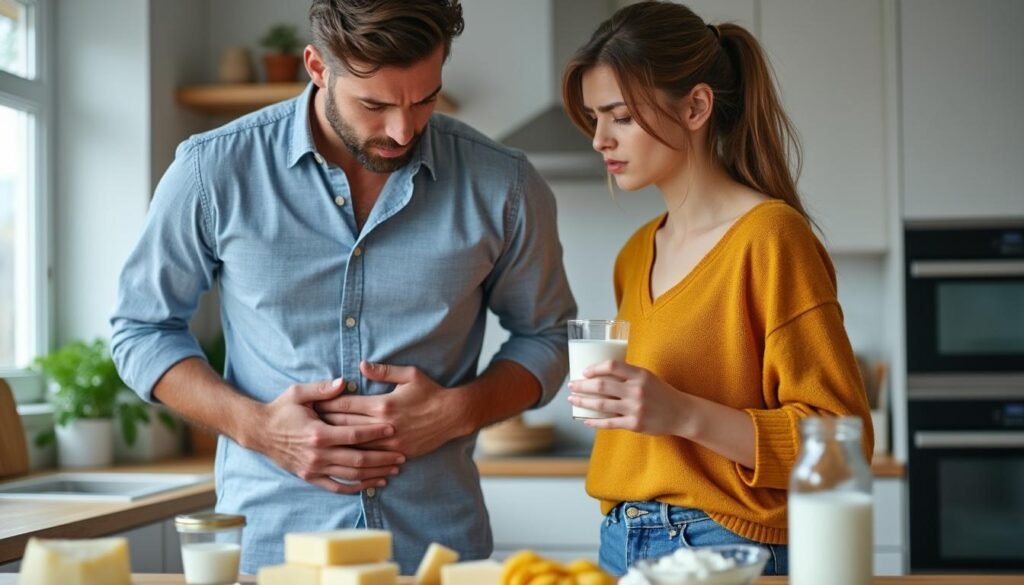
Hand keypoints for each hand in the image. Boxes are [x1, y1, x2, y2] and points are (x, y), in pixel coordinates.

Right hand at [250, 378, 405, 493]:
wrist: (259, 432)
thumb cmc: (281, 409)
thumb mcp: (299, 393)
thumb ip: (323, 388)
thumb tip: (344, 382)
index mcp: (318, 433)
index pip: (354, 435)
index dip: (376, 432)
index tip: (394, 429)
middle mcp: (317, 454)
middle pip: (358, 459)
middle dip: (383, 458)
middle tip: (402, 455)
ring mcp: (314, 469)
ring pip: (351, 475)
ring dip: (374, 473)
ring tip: (393, 470)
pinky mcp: (310, 477)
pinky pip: (337, 487)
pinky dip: (356, 488)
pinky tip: (372, 483)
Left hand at [315, 361, 468, 458]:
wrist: (454, 416)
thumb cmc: (431, 392)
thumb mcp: (410, 375)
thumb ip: (384, 371)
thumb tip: (361, 365)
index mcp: (384, 404)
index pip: (347, 405)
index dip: (327, 404)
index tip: (312, 404)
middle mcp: (385, 425)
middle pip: (346, 426)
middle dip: (325, 424)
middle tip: (307, 424)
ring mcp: (392, 443)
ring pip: (356, 446)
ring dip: (337, 444)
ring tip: (319, 442)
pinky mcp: (399, 454)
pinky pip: (373, 459)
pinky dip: (357, 458)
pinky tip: (344, 458)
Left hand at [567, 360, 692, 435]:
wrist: (681, 413)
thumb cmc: (661, 393)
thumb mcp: (647, 377)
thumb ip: (628, 375)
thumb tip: (601, 373)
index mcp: (640, 375)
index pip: (612, 366)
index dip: (595, 368)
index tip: (584, 372)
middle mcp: (636, 391)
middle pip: (602, 386)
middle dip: (582, 386)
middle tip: (571, 385)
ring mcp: (635, 409)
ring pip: (601, 405)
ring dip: (583, 402)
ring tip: (572, 400)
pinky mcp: (634, 424)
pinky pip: (609, 423)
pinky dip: (594, 421)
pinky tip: (585, 419)